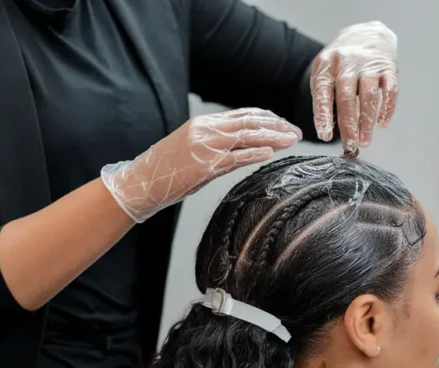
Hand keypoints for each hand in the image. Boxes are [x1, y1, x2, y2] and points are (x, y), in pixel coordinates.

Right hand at [101, 109, 301, 221]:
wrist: (142, 182)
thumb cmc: (167, 170)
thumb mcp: (194, 149)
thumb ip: (220, 145)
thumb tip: (249, 148)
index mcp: (203, 123)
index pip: (242, 114)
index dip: (266, 117)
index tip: (283, 122)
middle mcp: (205, 130)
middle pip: (249, 122)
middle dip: (277, 126)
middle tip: (296, 131)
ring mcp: (205, 147)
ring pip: (247, 136)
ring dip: (273, 137)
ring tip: (291, 140)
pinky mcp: (205, 166)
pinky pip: (236, 157)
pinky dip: (255, 153)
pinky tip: (271, 152)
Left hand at [311, 21, 398, 151]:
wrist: (366, 34)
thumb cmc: (341, 62)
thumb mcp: (324, 72)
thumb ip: (322, 96)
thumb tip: (325, 130)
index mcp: (327, 65)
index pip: (324, 92)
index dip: (324, 115)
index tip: (325, 136)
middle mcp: (347, 63)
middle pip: (347, 97)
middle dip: (349, 124)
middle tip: (350, 145)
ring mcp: (369, 65)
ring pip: (369, 96)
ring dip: (367, 121)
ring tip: (365, 140)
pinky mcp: (388, 68)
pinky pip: (390, 90)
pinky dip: (387, 108)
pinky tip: (382, 123)